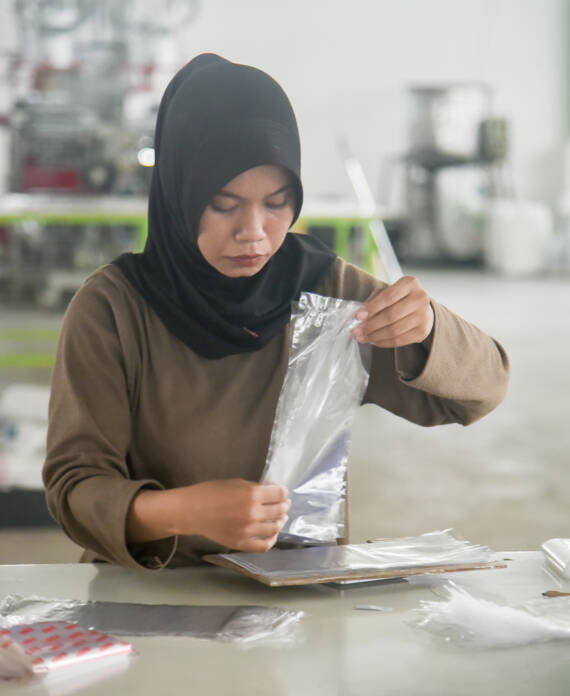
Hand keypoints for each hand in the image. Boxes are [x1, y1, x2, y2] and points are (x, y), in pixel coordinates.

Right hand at [172, 479, 289, 551]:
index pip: (279, 494)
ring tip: (279, 519)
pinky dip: (271, 540)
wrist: (192, 511)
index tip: (282, 493)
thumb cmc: (211, 492)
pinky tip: (272, 534)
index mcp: (252, 494)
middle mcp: (253, 513)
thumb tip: (270, 491)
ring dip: (280, 522)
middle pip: (279, 510)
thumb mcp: (235, 483)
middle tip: (284, 505)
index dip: (283, 492)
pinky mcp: (241, 544)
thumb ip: (254, 488)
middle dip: (284, 506)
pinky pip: (264, 546)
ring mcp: (248, 530)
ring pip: (275, 528)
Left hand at [352, 276, 433, 347]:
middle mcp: (420, 298)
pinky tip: (374, 341)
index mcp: (410, 283)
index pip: (388, 296)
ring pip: (394, 330)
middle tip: (356, 331)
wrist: (420, 309)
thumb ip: (374, 300)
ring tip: (363, 338)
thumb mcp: (387, 292)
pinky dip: (384, 342)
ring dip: (375, 336)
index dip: (372, 307)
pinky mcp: (423, 332)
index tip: (358, 316)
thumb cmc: (399, 298)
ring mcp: (424, 316)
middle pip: (391, 315)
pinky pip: (399, 341)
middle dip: (370, 325)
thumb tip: (360, 316)